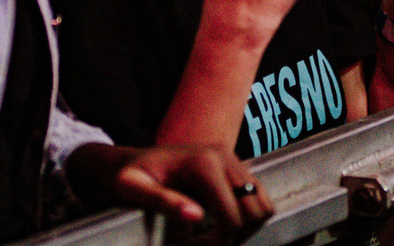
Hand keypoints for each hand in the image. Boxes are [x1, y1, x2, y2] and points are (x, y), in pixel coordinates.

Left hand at [66, 143, 272, 228]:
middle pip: (255, 209)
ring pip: (262, 203)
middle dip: (237, 236)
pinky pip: (257, 197)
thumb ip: (164, 202)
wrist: (135, 161)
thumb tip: (195, 217)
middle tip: (211, 245)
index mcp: (203, 163)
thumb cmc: (131, 176)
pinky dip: (247, 216)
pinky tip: (222, 223)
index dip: (222, 242)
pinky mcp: (235, 167)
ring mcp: (233, 160)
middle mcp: (224, 157)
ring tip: (218, 236)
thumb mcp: (135, 189)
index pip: (233, 215)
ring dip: (246, 226)